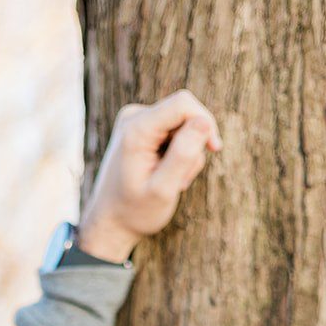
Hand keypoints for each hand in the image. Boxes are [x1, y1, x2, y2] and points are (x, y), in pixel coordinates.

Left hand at [76, 90, 221, 261]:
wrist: (111, 221)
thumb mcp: (162, 190)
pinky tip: (165, 174)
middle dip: (192, 146)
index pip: (183, 104)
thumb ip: (183, 155)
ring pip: (182, 126)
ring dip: (185, 154)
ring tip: (171, 182)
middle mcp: (134, 117)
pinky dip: (177, 154)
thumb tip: (204, 121)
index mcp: (136, 129)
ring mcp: (137, 121)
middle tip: (180, 180)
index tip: (214, 148)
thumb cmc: (136, 211)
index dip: (205, 122)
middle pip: (185, 115)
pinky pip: (174, 133)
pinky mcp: (143, 128)